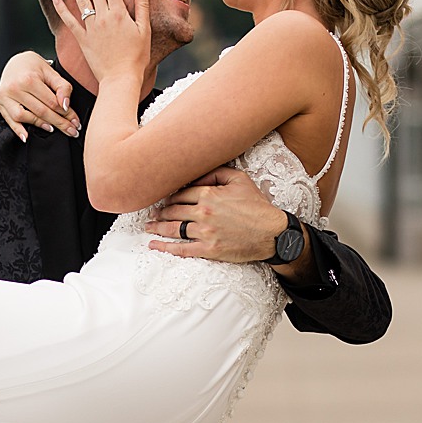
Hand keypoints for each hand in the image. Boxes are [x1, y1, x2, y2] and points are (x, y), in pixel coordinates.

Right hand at [0, 51, 78, 141]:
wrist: (14, 62)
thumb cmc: (34, 67)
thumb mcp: (50, 72)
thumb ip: (62, 87)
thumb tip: (65, 105)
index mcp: (29, 79)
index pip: (52, 102)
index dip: (67, 114)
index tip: (76, 122)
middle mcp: (15, 88)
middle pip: (41, 111)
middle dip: (59, 123)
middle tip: (72, 131)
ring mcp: (5, 97)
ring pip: (25, 117)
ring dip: (40, 125)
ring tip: (53, 129)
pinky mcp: (0, 103)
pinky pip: (10, 120)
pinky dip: (18, 130)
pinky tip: (27, 137)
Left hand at [51, 0, 149, 89]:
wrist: (120, 79)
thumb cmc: (137, 56)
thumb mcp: (144, 30)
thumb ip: (142, 6)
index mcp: (119, 13)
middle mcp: (103, 17)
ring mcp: (91, 28)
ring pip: (81, 0)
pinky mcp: (82, 40)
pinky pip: (69, 21)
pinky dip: (61, 9)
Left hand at [144, 167, 292, 264]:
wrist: (272, 233)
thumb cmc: (257, 206)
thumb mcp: (240, 180)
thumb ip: (216, 173)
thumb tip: (196, 176)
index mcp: (209, 194)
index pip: (180, 194)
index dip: (170, 197)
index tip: (163, 199)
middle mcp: (203, 212)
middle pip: (173, 211)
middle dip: (160, 211)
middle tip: (153, 212)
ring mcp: (205, 232)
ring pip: (173, 229)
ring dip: (157, 227)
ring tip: (149, 226)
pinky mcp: (209, 250)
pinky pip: (181, 249)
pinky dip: (165, 247)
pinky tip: (154, 245)